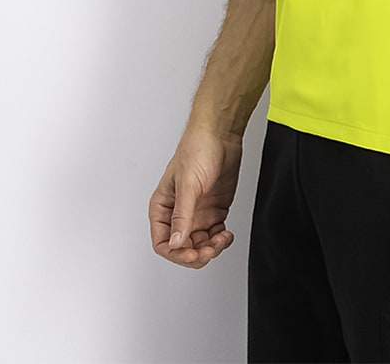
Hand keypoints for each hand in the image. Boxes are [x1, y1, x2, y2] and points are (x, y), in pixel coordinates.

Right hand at [149, 127, 242, 267]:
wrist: (221, 134)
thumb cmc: (197, 148)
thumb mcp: (188, 184)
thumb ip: (182, 215)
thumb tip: (176, 242)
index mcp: (163, 207)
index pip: (162, 243)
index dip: (176, 253)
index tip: (192, 253)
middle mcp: (178, 212)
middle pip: (182, 248)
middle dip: (196, 254)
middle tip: (210, 249)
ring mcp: (197, 212)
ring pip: (199, 245)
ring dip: (211, 248)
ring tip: (222, 239)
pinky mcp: (213, 210)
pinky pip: (214, 235)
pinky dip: (221, 240)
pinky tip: (226, 234)